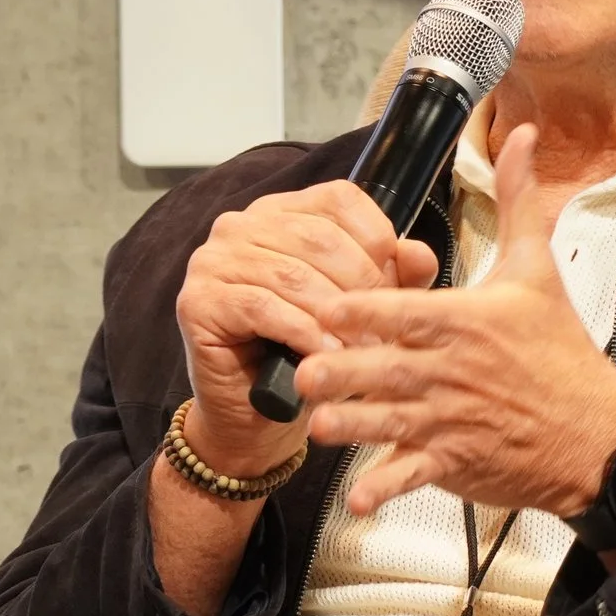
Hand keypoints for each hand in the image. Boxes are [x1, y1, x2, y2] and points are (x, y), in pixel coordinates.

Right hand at [175, 180, 439, 476]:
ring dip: (335, 316)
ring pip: (293, 274)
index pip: (339, 200)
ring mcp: (213, 260)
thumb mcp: (361, 310)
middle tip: (382, 329)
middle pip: (319, 238)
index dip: (375, 241)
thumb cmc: (306, 354)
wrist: (257, 415)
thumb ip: (394, 277)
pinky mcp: (198, 300)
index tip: (394, 285)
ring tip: (362, 348)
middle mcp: (242, 225)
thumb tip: (418, 253)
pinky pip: (262, 306)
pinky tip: (323, 354)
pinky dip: (301, 332)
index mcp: (282, 211)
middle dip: (361, 286)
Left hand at [297, 124, 615, 516]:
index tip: (322, 305)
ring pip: (391, 422)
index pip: (405, 311)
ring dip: (351, 426)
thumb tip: (524, 136)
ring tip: (314, 425)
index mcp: (468, 321)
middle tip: (302, 368)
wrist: (600, 434)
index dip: (361, 308)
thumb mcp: (539, 270)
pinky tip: (358, 498)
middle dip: (343, 370)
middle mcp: (456, 370)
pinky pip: (416, 474)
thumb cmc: (561, 351)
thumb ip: (519, 201)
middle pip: (388, 368)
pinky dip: (387, 486)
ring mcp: (456, 420)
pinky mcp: (460, 461)